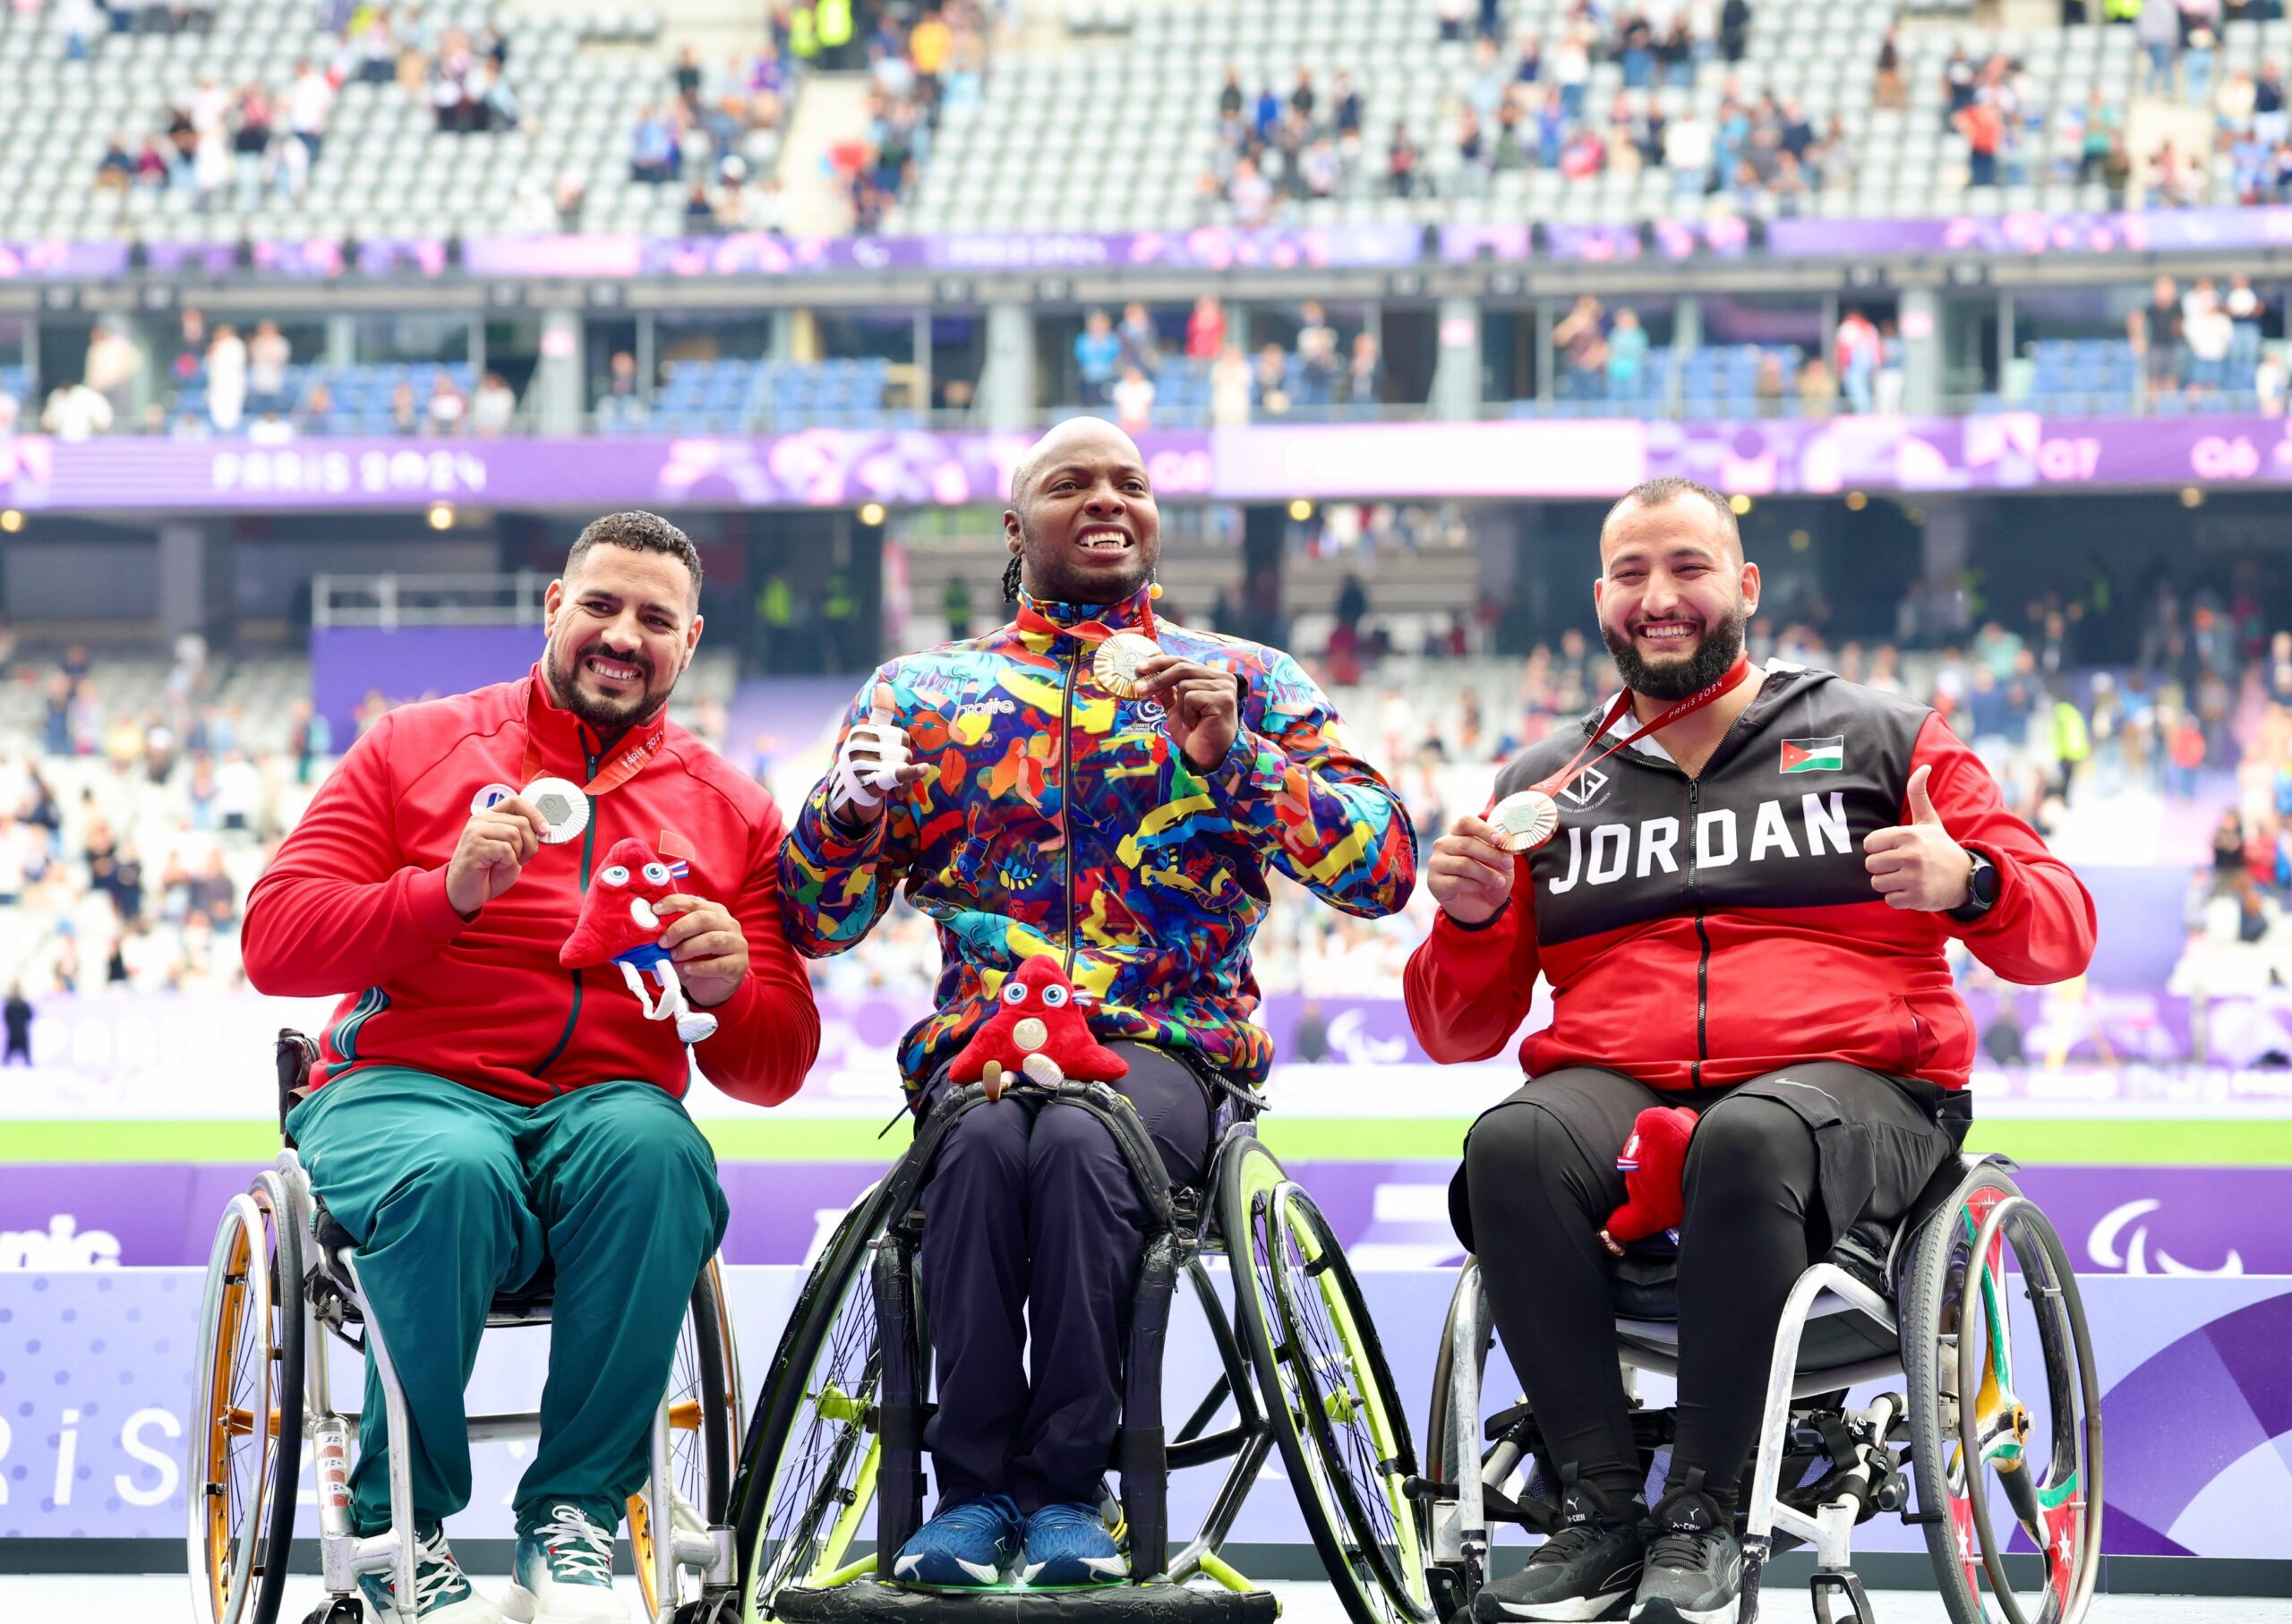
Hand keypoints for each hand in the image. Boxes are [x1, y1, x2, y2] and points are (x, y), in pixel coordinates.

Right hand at [444, 795, 546, 917]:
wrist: (463, 893)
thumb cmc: (488, 873)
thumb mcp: (511, 850)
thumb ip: (522, 836)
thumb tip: (544, 828)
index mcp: (489, 817)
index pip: (516, 801)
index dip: (535, 814)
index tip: (545, 831)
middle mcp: (480, 820)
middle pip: (521, 821)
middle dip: (531, 844)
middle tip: (522, 859)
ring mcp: (475, 831)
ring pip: (515, 834)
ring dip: (520, 853)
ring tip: (506, 863)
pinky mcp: (474, 846)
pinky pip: (505, 849)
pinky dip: (509, 862)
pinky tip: (496, 867)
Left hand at [655, 893, 747, 1008]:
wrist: (713, 986)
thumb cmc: (696, 959)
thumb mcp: (682, 943)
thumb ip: (670, 935)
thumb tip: (647, 932)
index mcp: (714, 911)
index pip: (693, 901)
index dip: (673, 904)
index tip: (655, 911)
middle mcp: (728, 924)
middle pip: (704, 918)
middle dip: (680, 928)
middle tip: (662, 942)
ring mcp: (737, 943)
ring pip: (713, 940)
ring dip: (689, 948)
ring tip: (674, 957)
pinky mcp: (739, 964)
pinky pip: (720, 964)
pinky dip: (700, 967)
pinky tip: (688, 969)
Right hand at [829, 682, 929, 827]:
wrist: (851, 795)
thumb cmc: (866, 760)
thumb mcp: (870, 736)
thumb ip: (880, 713)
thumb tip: (884, 684)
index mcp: (861, 731)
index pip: (899, 734)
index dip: (902, 747)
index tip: (891, 757)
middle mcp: (860, 745)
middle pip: (903, 748)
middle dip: (904, 761)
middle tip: (893, 772)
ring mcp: (865, 763)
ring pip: (903, 762)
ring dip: (905, 777)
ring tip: (894, 784)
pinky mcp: (873, 780)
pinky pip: (898, 773)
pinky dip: (913, 772)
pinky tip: (924, 769)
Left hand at [1135, 655, 1240, 771]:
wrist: (1208, 756)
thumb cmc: (1195, 734)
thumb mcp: (1176, 709)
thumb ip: (1167, 691)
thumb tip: (1149, 674)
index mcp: (1212, 676)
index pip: (1183, 662)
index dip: (1160, 663)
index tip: (1139, 667)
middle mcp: (1222, 678)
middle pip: (1183, 668)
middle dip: (1158, 679)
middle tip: (1139, 689)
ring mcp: (1225, 687)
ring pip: (1185, 685)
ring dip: (1181, 707)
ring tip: (1191, 722)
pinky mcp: (1223, 699)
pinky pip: (1191, 698)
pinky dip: (1188, 714)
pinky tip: (1197, 724)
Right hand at [1428, 813, 1515, 925]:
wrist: (1481, 906)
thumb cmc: (1489, 878)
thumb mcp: (1501, 862)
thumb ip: (1501, 850)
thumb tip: (1506, 842)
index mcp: (1458, 833)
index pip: (1466, 822)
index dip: (1483, 829)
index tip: (1499, 839)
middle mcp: (1443, 845)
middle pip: (1466, 843)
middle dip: (1491, 854)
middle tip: (1508, 864)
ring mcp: (1436, 863)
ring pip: (1463, 864)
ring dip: (1487, 873)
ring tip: (1500, 881)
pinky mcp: (1434, 882)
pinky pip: (1457, 882)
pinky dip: (1475, 886)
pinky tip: (1483, 888)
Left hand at [1863, 764, 1973, 911]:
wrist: (1967, 878)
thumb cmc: (1940, 848)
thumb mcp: (1929, 821)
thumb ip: (1919, 795)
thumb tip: (1924, 766)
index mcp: (1908, 835)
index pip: (1869, 844)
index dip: (1879, 848)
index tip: (1895, 849)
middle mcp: (1911, 855)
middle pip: (1870, 865)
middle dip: (1883, 868)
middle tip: (1902, 865)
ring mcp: (1914, 877)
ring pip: (1877, 883)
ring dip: (1889, 884)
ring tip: (1907, 877)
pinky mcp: (1917, 897)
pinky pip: (1889, 900)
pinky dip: (1898, 898)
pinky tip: (1913, 890)